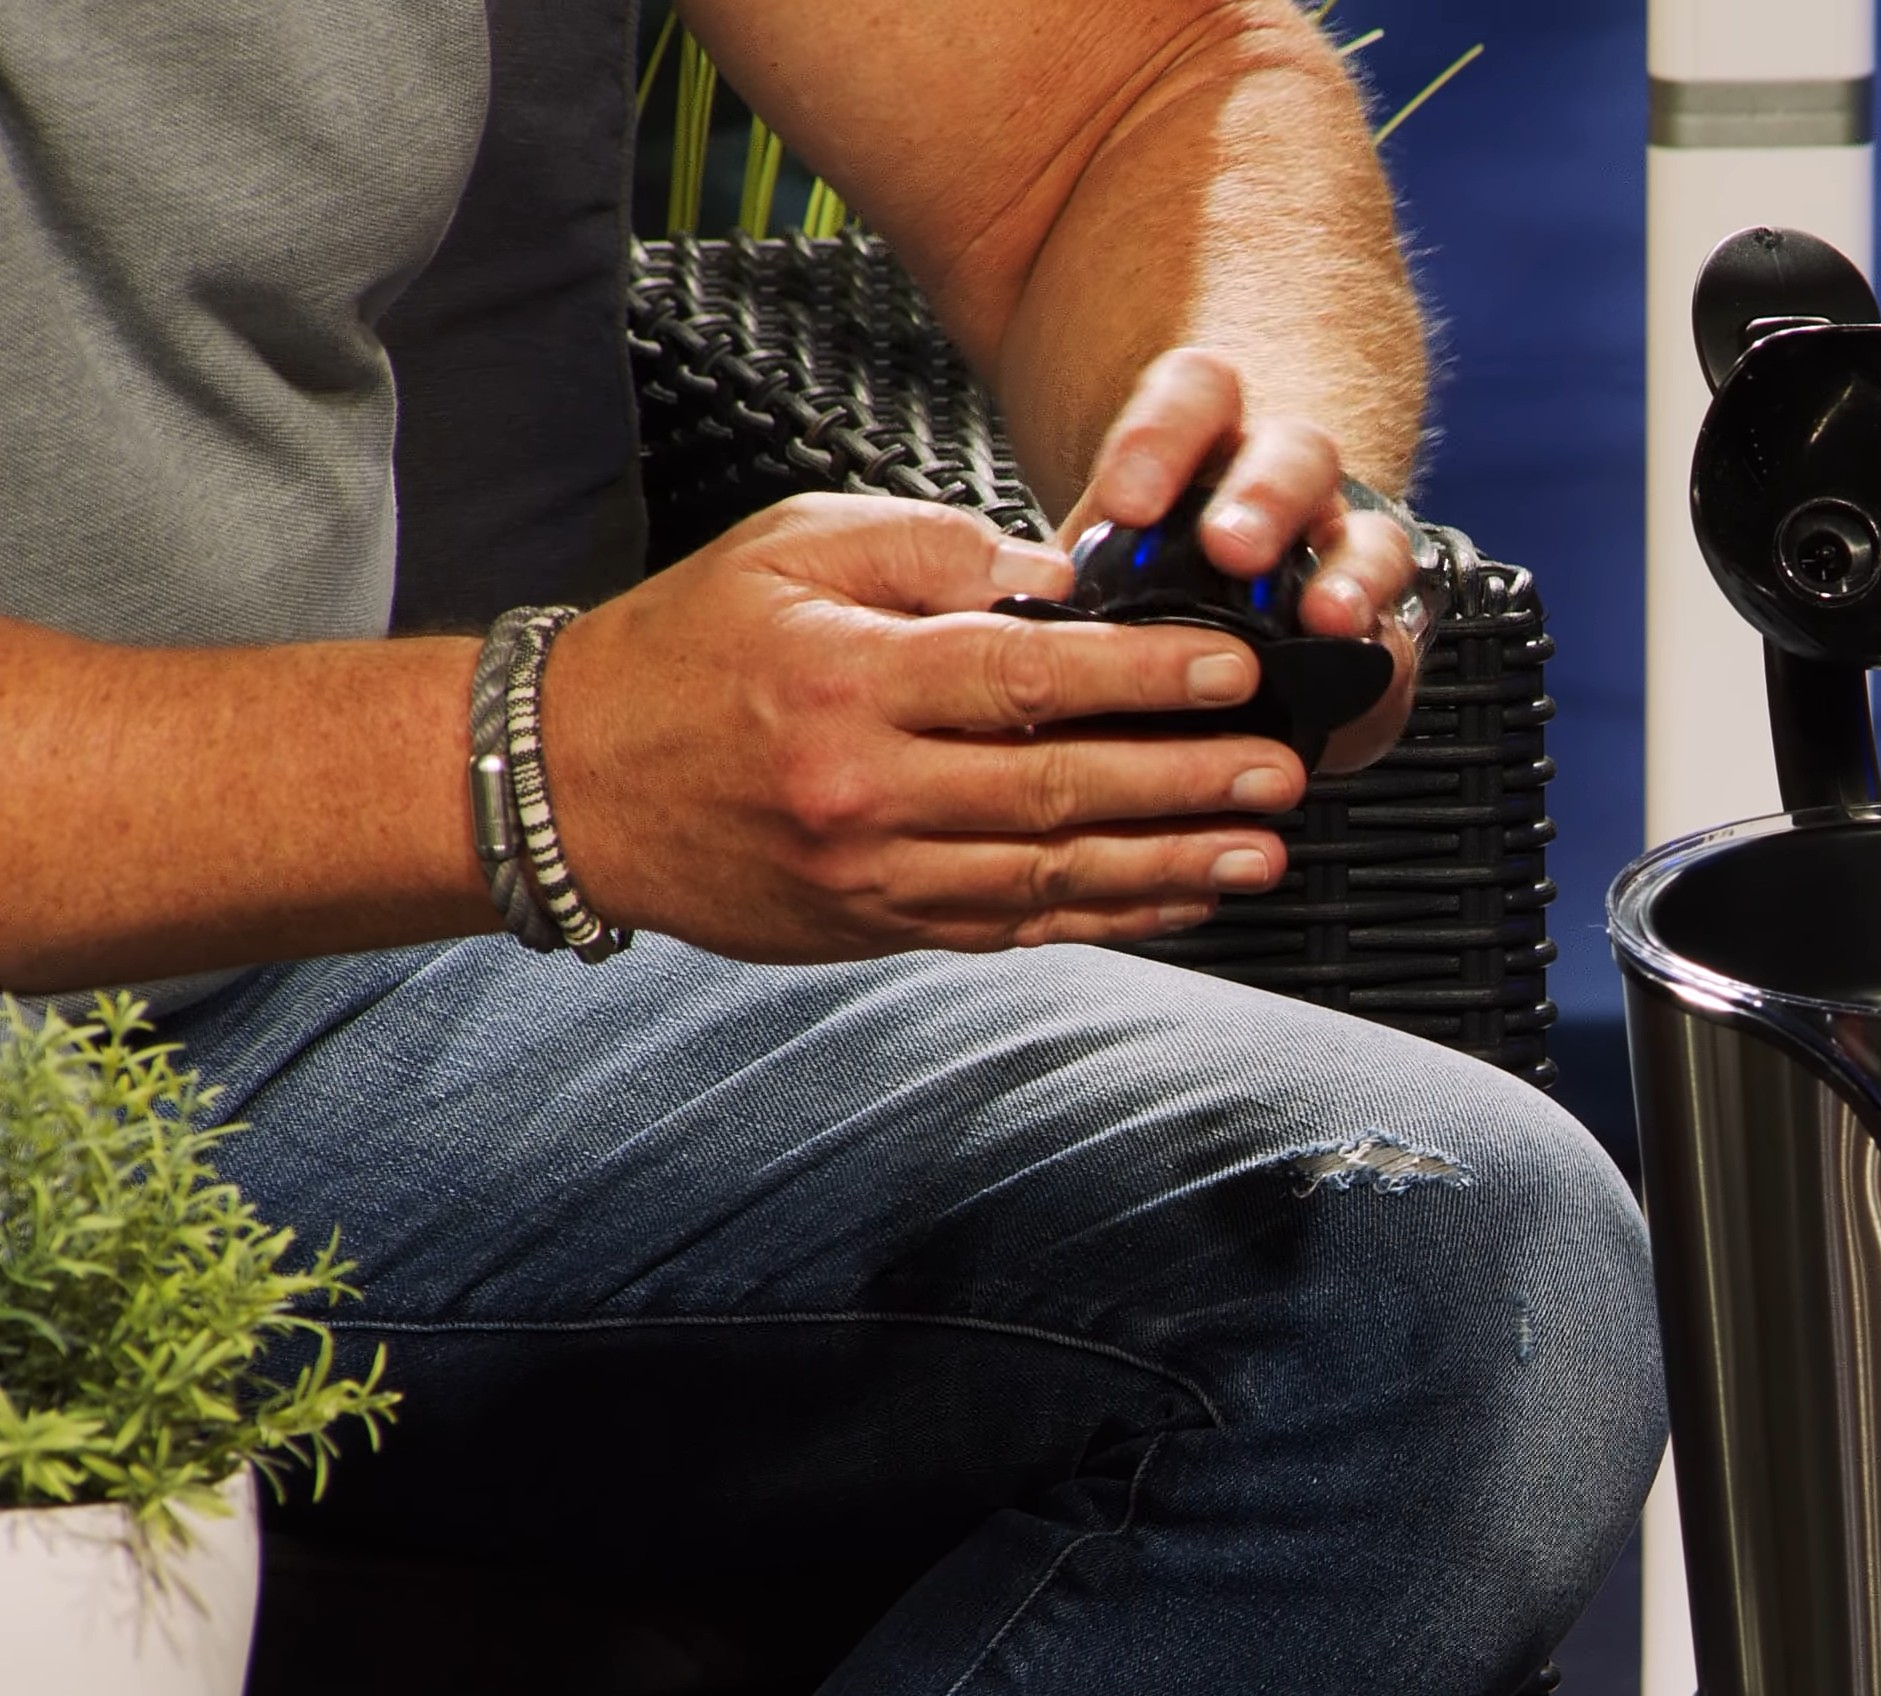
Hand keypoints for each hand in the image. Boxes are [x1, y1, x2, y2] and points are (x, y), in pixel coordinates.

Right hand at [542, 494, 1309, 960]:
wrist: (566, 781)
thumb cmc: (691, 646)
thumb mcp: (796, 548)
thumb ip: (936, 552)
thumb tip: (1068, 583)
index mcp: (848, 678)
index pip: (1024, 677)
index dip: (1143, 675)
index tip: (1234, 667)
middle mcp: (863, 787)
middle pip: (1055, 786)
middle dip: (1185, 782)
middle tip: (1280, 771)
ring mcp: (871, 871)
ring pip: (1048, 874)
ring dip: (1168, 867)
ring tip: (1262, 851)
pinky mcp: (874, 925)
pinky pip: (1014, 926)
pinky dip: (1106, 914)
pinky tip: (1180, 899)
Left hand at [1061, 346, 1421, 771]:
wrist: (1241, 593)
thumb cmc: (1153, 562)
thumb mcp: (1099, 539)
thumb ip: (1054, 549)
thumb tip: (962, 598)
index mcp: (1212, 435)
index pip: (1196, 393)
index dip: (1160, 441)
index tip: (1125, 506)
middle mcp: (1291, 483)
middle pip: (1294, 457)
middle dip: (1264, 500)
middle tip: (1231, 549)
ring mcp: (1349, 549)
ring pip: (1370, 537)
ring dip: (1350, 574)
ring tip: (1328, 617)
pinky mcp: (1386, 628)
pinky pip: (1401, 634)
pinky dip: (1385, 658)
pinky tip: (1363, 688)